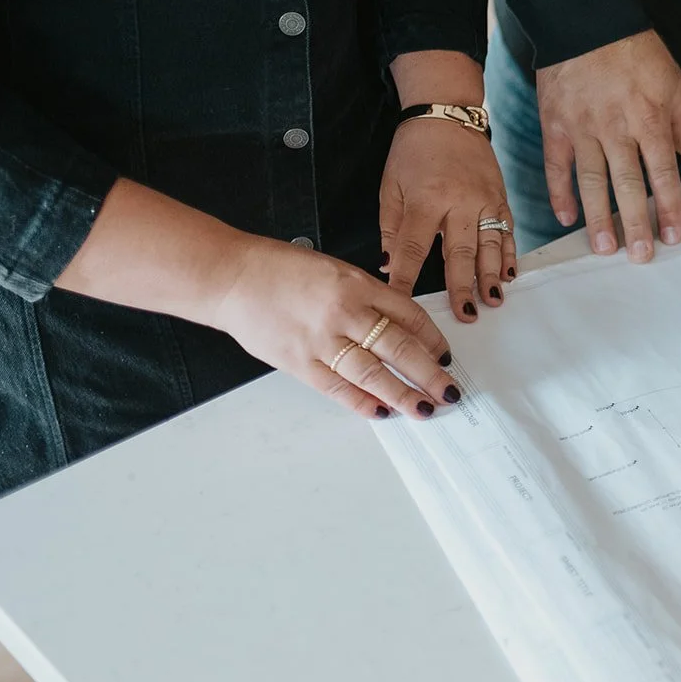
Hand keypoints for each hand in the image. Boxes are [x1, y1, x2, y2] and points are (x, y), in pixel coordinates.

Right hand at [212, 235, 459, 419]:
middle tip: (448, 390)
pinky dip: (361, 402)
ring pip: (373, 373)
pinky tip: (380, 411)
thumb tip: (395, 323)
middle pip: (399, 347)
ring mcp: (321, 340)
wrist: (232, 277)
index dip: (432, 338)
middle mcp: (344, 312)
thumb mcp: (334, 269)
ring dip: (402, 394)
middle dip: (428, 373)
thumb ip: (365, 295)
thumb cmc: (279, 269)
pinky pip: (337, 387)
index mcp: (357, 285)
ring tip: (424, 408)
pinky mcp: (298, 362)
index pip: (409, 315)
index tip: (444, 354)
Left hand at [381, 118, 514, 322]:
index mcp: (425, 200)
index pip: (413, 248)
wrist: (448, 115)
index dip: (406, 278)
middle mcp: (459, 203)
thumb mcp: (389, 185)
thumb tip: (388, 265)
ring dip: (492, 276)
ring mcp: (484, 201)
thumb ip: (390, 226)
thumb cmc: (413, 152)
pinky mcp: (500, 198)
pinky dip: (510, 254)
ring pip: (490, 245)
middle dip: (462, 286)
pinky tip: (510, 274)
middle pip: (460, 253)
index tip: (401, 303)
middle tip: (465, 314)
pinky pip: (508, 231)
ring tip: (493, 301)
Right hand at [537, 30, 680, 262]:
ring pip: (592, 182)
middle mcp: (617, 129)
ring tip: (605, 247)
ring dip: (599, 218)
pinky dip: (560, 192)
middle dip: (637, 223)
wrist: (584, 16)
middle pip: (629, 186)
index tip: (674, 234)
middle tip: (640, 255)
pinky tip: (566, 217)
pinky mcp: (556, 124)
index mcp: (649, 119)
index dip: (670, 207)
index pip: (664, 174)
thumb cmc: (631, 45)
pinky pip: (557, 165)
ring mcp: (583, 128)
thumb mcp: (671, 77)